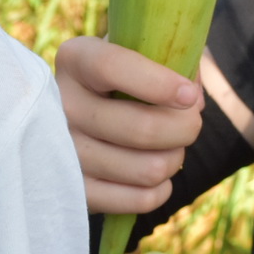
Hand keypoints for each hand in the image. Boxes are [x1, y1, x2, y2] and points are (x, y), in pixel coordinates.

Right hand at [54, 37, 201, 214]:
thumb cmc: (124, 80)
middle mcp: (61, 105)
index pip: (111, 67)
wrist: (82, 118)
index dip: (158, 83)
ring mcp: (64, 153)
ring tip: (170, 148)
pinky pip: (140, 200)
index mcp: (76, 60)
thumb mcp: (141, 54)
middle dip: (185, 128)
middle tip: (190, 123)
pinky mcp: (76, 193)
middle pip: (142, 129)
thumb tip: (192, 99)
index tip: (189, 96)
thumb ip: (171, 58)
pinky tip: (155, 174)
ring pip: (148, 169)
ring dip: (174, 159)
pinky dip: (161, 189)